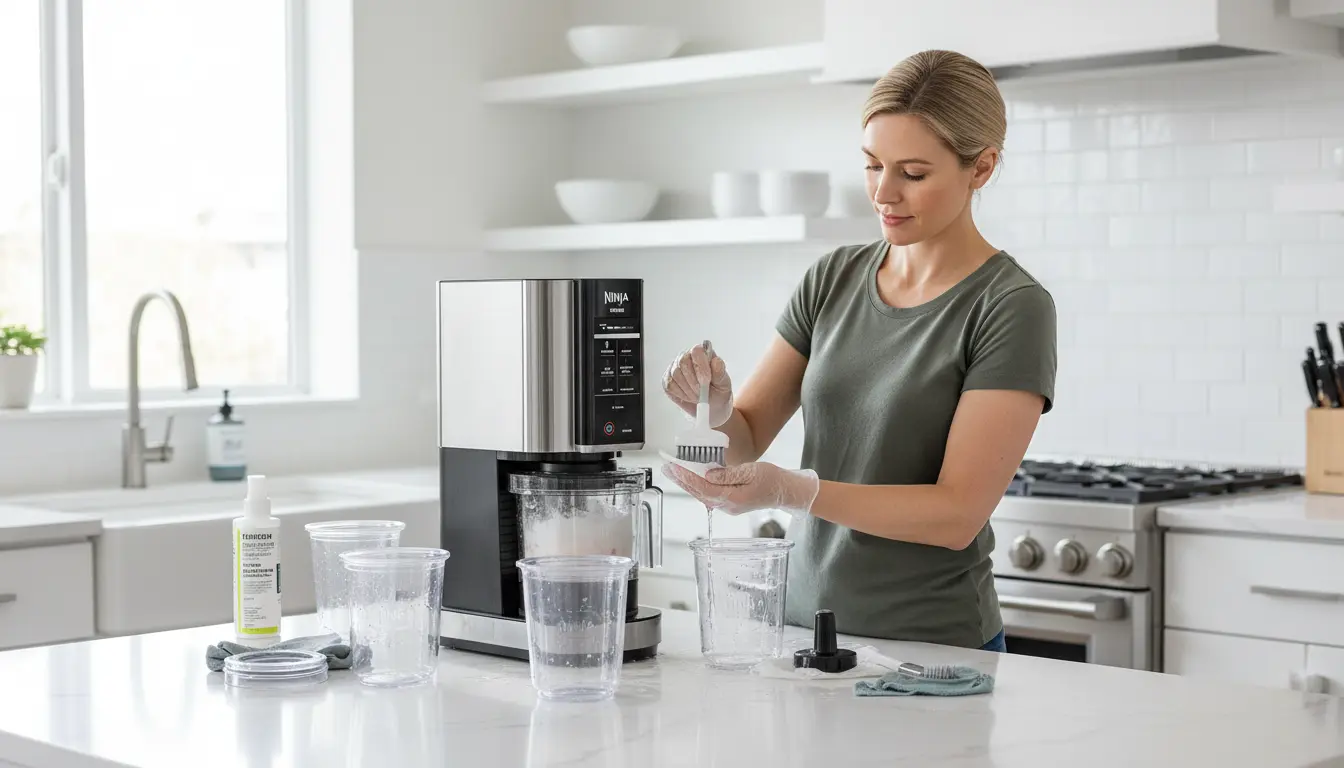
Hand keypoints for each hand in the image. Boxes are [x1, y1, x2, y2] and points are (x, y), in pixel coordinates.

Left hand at [661, 461, 818, 518]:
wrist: (786, 492)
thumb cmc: (773, 480)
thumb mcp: (752, 471)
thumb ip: (729, 474)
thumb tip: (708, 474)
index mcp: (734, 499)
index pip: (704, 488)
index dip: (688, 477)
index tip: (675, 467)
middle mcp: (728, 506)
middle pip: (699, 493)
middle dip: (682, 480)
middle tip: (667, 467)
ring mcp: (728, 506)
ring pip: (702, 495)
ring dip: (687, 483)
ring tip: (674, 471)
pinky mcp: (730, 503)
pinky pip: (709, 495)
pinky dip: (697, 486)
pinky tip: (690, 478)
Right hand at [662, 342, 733, 427]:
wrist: (710, 408)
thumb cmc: (718, 393)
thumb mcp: (724, 385)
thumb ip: (720, 373)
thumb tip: (716, 361)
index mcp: (703, 354)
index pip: (696, 351)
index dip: (700, 365)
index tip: (706, 380)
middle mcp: (687, 357)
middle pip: (683, 361)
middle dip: (693, 381)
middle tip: (701, 393)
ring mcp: (675, 368)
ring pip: (675, 374)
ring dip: (687, 389)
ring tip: (698, 396)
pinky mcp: (668, 380)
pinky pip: (669, 385)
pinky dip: (680, 394)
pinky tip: (689, 397)